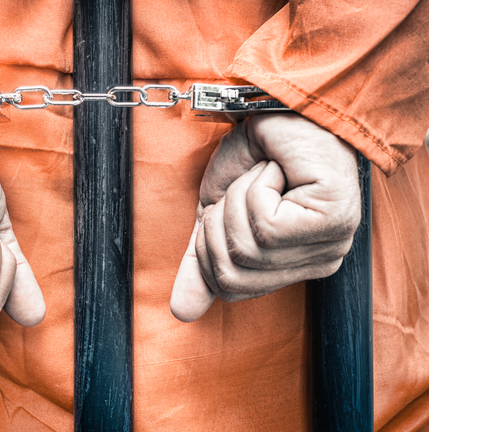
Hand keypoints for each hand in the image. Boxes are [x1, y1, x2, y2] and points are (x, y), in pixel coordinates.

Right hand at [170, 113, 360, 321]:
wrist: (282, 106)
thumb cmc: (256, 154)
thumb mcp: (215, 212)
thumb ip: (201, 260)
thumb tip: (180, 312)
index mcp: (292, 267)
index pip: (231, 289)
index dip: (207, 249)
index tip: (219, 212)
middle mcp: (317, 264)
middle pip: (233, 275)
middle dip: (218, 224)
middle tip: (241, 188)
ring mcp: (329, 245)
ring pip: (248, 247)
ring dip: (239, 197)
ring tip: (263, 174)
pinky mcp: (332, 220)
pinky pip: (266, 224)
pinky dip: (257, 186)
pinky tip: (277, 170)